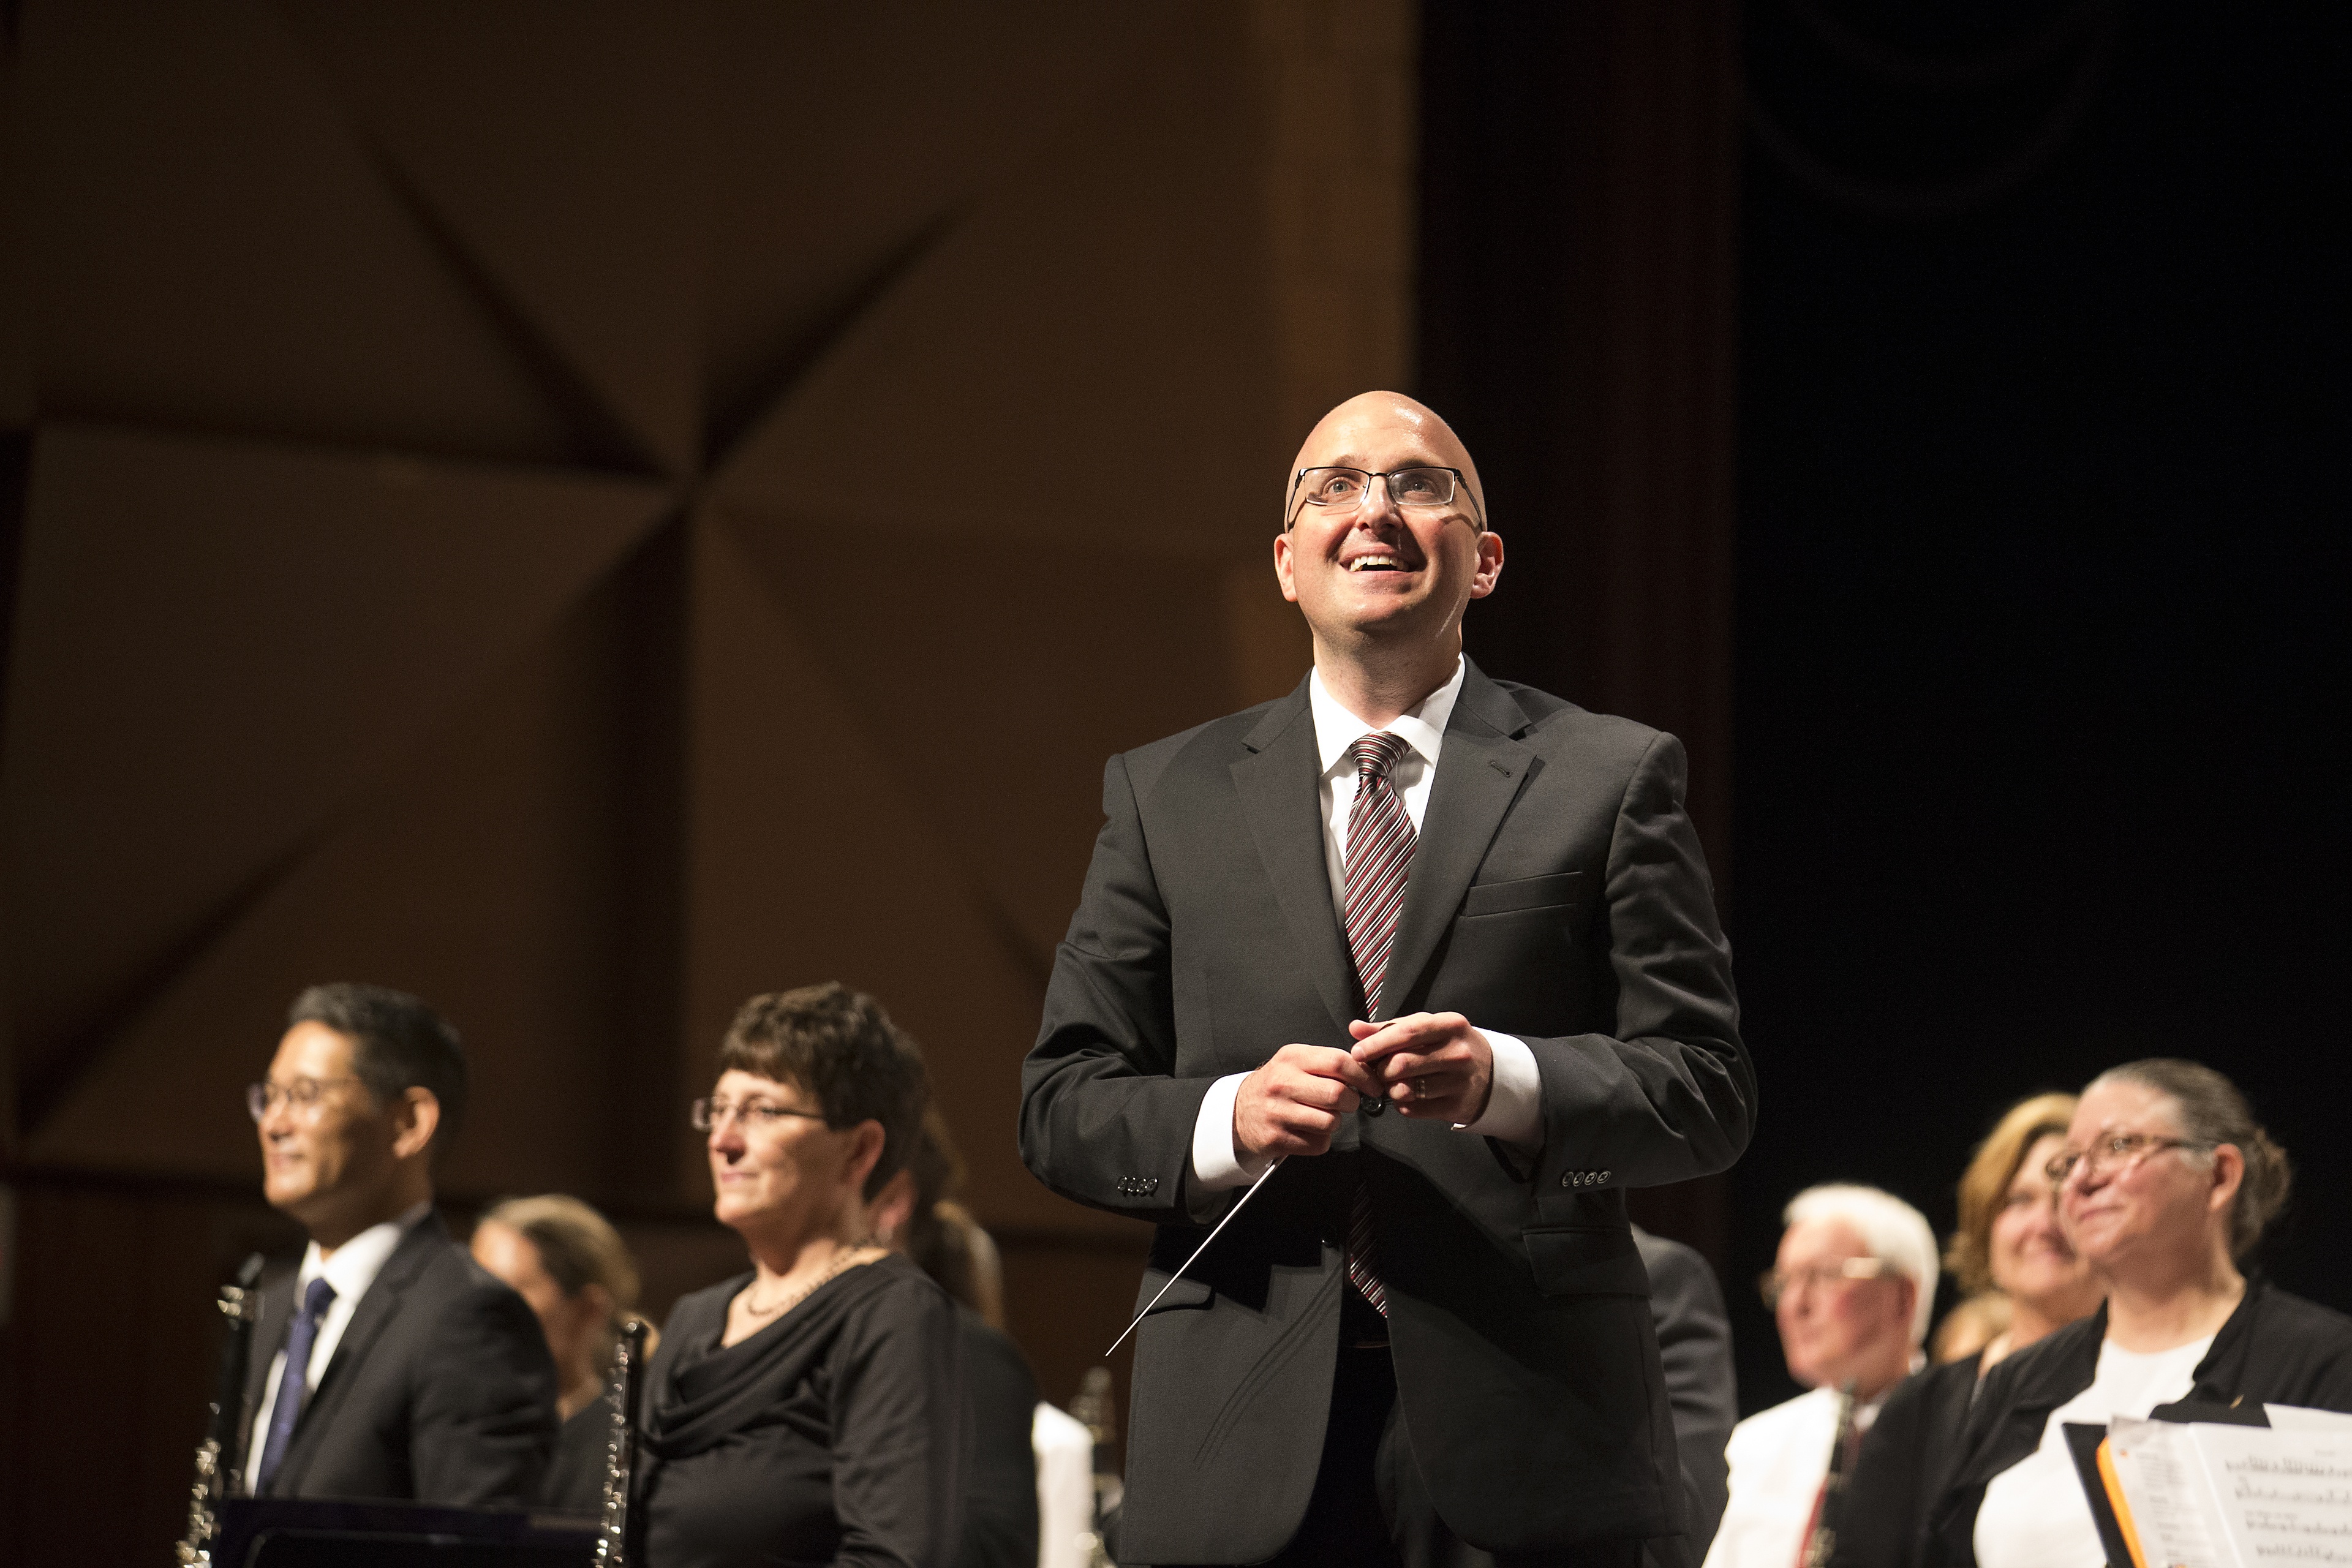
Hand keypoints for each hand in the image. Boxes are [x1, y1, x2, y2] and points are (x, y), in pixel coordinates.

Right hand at [1234, 1045, 1379, 1158]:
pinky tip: (1308, 1130)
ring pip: (1330, 1122)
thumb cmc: (1276, 1084)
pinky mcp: (1276, 1138)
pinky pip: (1318, 1144)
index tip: (1373, 1085)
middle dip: (1352, 1101)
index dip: (1363, 1075)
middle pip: (1337, 1094)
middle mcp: (1282, 1083)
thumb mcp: (1296, 1061)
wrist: (1239, 1110)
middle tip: (1347, 1102)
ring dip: (1334, 1122)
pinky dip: (1321, 1140)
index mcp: (1292, 1058)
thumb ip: (1327, 1062)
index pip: (1338, 1062)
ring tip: (1321, 1115)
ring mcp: (1278, 1112)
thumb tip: (1367, 1072)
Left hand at [1349, 1013, 1493, 1123]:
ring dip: (1389, 1088)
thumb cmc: (1449, 1045)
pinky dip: (1401, 1103)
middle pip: (1402, 1063)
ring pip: (1405, 1089)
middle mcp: (1458, 1053)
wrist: (1491, 1074)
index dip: (1378, 1043)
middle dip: (1381, 1069)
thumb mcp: (1427, 1028)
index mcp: (1451, 1025)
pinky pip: (1412, 1109)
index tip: (1358, 1052)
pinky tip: (1407, 1094)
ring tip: (1393, 1082)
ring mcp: (1459, 1082)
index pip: (1408, 1031)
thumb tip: (1355, 1029)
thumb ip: (1389, 1028)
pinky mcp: (1456, 1106)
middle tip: (1378, 1070)